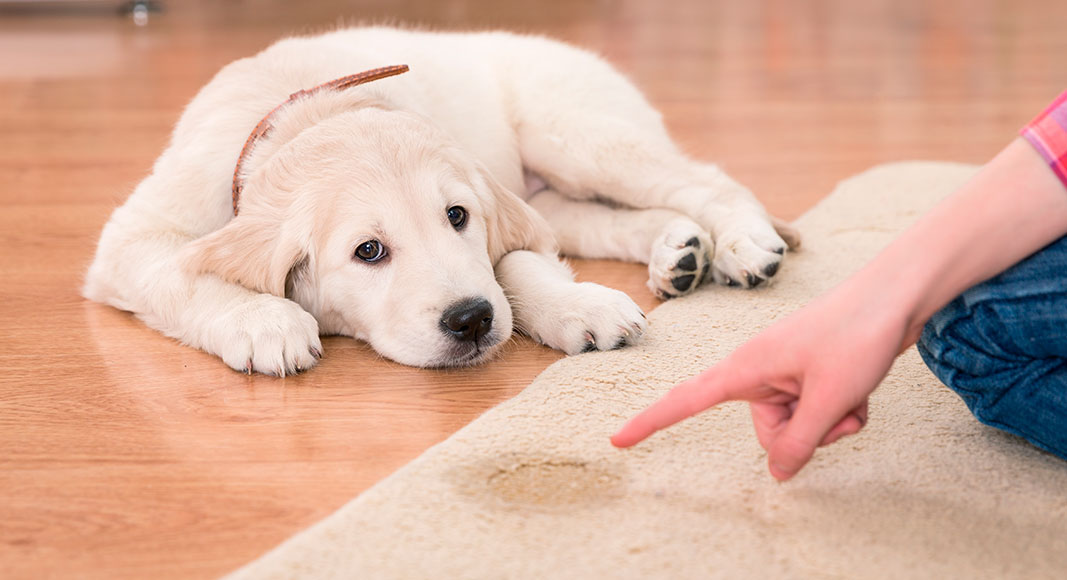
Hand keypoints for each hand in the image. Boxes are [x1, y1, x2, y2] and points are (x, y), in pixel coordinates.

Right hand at [611, 280, 910, 480]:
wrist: (896, 295)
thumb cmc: (857, 334)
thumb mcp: (829, 399)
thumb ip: (800, 442)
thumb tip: (778, 475)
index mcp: (746, 368)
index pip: (686, 400)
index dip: (651, 422)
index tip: (617, 440)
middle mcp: (760, 371)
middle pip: (768, 432)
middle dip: (806, 434)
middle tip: (837, 409)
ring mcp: (786, 373)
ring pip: (799, 427)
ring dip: (831, 422)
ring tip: (853, 394)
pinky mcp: (809, 375)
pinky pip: (817, 413)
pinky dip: (842, 411)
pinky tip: (861, 390)